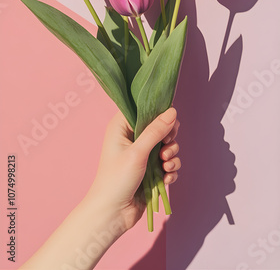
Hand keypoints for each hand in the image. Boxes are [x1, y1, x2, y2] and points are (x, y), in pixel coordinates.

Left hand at [87, 107, 180, 231]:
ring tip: (166, 166)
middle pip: (160, 126)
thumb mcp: (137, 152)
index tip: (167, 126)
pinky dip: (170, 169)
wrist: (113, 213)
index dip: (159, 114)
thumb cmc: (117, 179)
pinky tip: (167, 178)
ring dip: (171, 155)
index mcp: (122, 126)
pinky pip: (168, 162)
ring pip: (167, 145)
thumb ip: (155, 131)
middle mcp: (132, 137)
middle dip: (169, 138)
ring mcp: (142, 153)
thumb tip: (172, 110)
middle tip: (165, 150)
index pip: (144, 109)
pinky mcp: (150, 169)